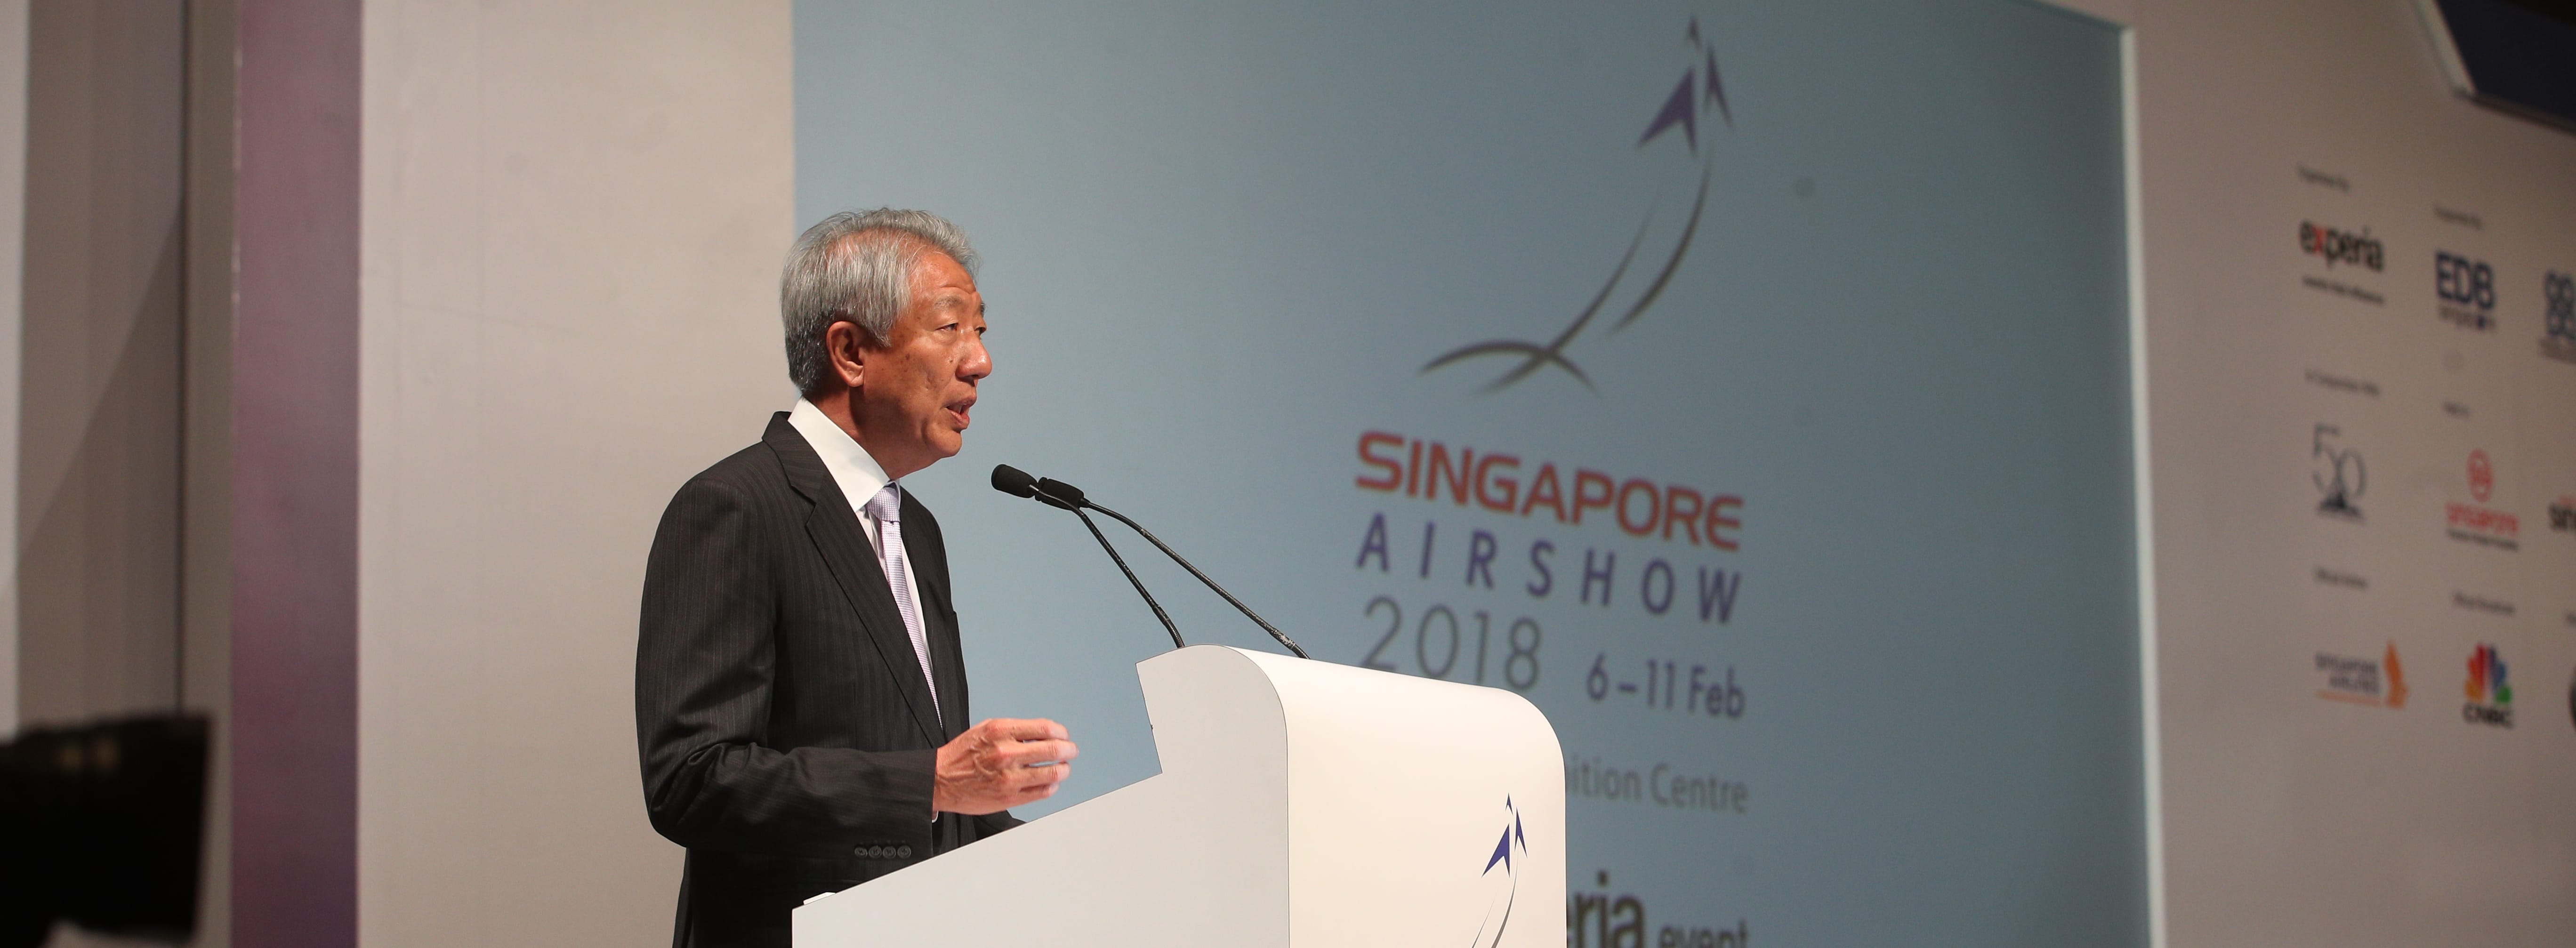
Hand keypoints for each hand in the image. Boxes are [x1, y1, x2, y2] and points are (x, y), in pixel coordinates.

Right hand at [931, 718, 1076, 814]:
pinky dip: (1051, 786)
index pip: (1045, 729)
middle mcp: (1006, 754)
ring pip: (1052, 774)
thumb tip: (1044, 733)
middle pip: (1053, 750)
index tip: (1063, 735)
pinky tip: (1049, 782)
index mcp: (1001, 732)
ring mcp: (1009, 778)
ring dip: (1063, 770)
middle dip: (1068, 750)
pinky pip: (1042, 793)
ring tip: (1062, 768)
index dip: (1061, 732)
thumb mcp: (986, 729)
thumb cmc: (962, 754)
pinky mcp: (1009, 798)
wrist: (940, 780)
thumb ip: (1015, 730)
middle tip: (1070, 751)